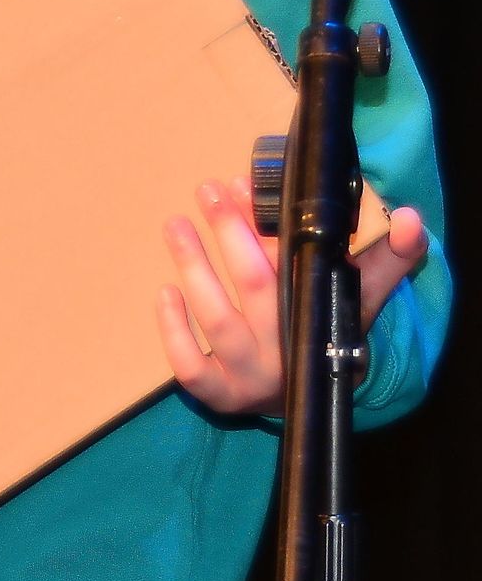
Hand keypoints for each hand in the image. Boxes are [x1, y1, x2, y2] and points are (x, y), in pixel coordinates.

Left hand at [158, 181, 432, 416]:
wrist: (315, 395)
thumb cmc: (330, 326)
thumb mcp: (362, 291)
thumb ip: (392, 256)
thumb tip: (413, 219)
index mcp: (319, 317)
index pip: (295, 267)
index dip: (266, 227)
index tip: (243, 185)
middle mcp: (285, 347)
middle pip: (255, 285)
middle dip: (229, 232)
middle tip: (207, 190)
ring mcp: (250, 374)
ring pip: (218, 321)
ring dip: (194, 268)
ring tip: (177, 225)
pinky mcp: (219, 394)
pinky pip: (191, 369)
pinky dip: (174, 332)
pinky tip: (166, 292)